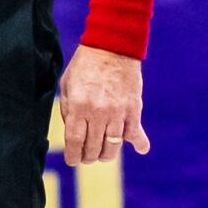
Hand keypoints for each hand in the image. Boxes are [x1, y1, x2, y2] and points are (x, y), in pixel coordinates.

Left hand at [58, 46, 149, 166]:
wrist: (112, 46)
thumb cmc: (85, 65)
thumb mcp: (67, 84)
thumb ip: (67, 109)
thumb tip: (72, 132)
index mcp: (78, 106)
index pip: (74, 141)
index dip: (73, 155)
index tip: (72, 160)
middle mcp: (97, 112)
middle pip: (93, 147)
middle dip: (88, 157)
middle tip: (87, 157)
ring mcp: (117, 112)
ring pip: (112, 146)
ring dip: (106, 154)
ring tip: (103, 153)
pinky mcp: (133, 109)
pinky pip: (136, 133)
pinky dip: (139, 143)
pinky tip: (140, 148)